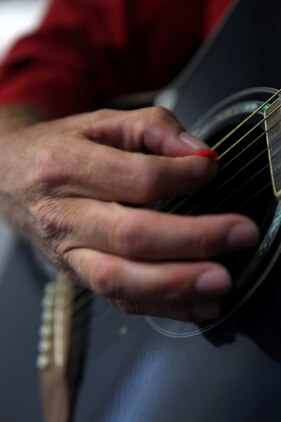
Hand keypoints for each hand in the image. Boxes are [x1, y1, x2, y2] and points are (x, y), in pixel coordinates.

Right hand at [0, 106, 258, 320]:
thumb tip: (199, 153)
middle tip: (239, 235)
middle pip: (130, 236)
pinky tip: (197, 306)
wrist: (9, 178)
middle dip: (192, 239)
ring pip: (119, 279)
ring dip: (175, 285)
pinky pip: (117, 300)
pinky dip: (161, 307)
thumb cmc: (58, 148)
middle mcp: (63, 216)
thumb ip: (153, 127)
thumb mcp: (100, 122)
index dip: (182, 177)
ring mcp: (67, 253)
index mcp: (66, 167)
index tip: (211, 170)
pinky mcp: (76, 274)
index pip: (136, 178)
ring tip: (220, 284)